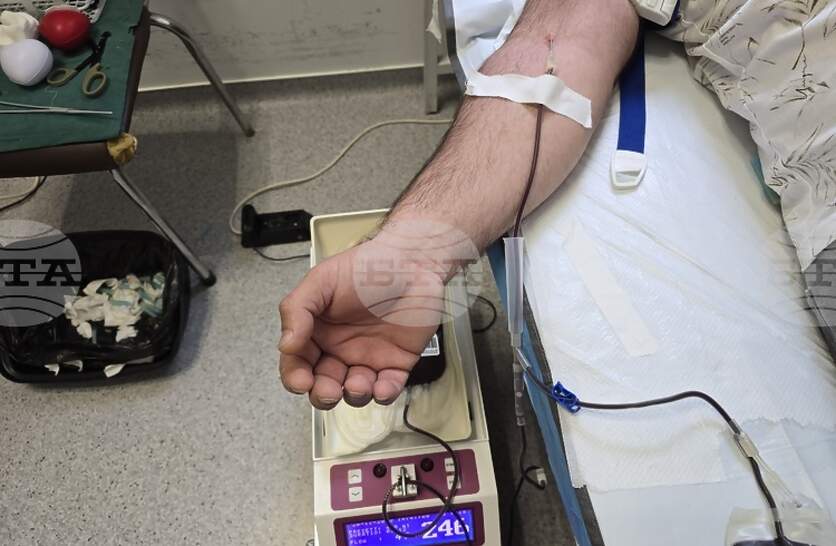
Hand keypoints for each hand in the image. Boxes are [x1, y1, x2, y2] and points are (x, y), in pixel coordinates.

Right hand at [278, 239, 444, 408]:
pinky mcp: (396, 362)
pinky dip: (384, 394)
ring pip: (354, 392)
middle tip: (329, 390)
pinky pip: (388, 388)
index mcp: (317, 330)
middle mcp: (340, 348)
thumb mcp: (322, 280)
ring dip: (353, 395)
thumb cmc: (367, 266)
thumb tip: (286, 343)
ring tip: (358, 383)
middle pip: (323, 384)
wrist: (411, 261)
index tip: (301, 381)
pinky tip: (381, 387)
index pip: (297, 362)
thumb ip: (298, 309)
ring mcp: (368, 357)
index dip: (295, 376)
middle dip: (323, 394)